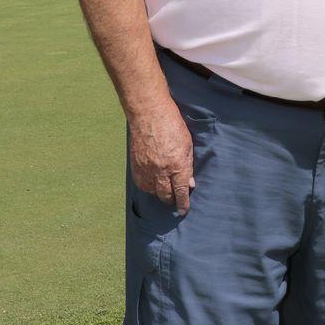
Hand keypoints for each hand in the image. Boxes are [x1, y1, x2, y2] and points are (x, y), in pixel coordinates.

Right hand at [129, 96, 195, 215]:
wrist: (148, 113)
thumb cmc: (172, 125)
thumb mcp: (188, 145)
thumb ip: (188, 166)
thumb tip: (189, 183)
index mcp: (177, 166)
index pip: (180, 192)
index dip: (182, 204)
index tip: (183, 210)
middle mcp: (161, 171)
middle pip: (165, 196)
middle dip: (171, 200)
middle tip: (174, 198)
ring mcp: (146, 169)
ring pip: (152, 192)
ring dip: (158, 192)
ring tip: (163, 187)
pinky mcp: (135, 166)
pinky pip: (141, 184)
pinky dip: (147, 186)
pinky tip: (152, 181)